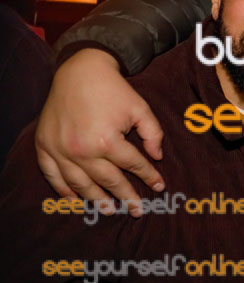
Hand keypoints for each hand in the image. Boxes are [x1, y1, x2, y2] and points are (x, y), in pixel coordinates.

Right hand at [35, 49, 164, 215]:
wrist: (79, 71)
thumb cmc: (113, 90)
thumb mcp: (140, 109)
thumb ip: (153, 134)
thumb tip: (158, 158)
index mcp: (107, 141)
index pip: (132, 165)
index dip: (148, 176)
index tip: (159, 187)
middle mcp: (81, 150)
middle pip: (108, 180)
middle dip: (126, 196)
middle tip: (137, 211)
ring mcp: (59, 150)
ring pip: (80, 184)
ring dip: (96, 199)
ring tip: (110, 210)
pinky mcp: (44, 146)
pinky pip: (52, 175)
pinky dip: (63, 190)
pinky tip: (75, 201)